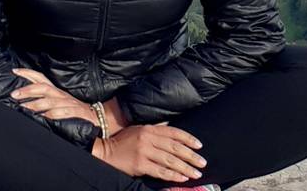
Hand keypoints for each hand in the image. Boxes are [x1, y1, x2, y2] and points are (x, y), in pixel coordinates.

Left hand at [10, 68, 95, 123]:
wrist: (97, 117)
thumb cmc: (74, 111)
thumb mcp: (59, 103)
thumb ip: (44, 102)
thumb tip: (24, 103)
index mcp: (56, 91)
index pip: (41, 78)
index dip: (28, 73)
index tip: (15, 70)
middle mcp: (61, 95)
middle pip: (44, 87)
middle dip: (28, 89)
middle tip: (14, 94)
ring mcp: (68, 104)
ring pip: (50, 101)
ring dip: (36, 104)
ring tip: (24, 108)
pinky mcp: (75, 113)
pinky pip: (62, 113)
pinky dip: (52, 115)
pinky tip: (43, 118)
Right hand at [92, 123, 206, 183]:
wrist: (104, 151)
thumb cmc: (122, 141)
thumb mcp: (138, 130)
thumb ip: (155, 131)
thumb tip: (172, 132)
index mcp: (149, 128)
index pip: (174, 133)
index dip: (188, 139)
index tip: (199, 146)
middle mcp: (148, 138)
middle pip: (175, 147)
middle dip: (191, 156)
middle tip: (202, 162)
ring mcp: (144, 152)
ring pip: (170, 160)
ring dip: (185, 167)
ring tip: (196, 173)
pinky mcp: (140, 165)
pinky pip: (160, 171)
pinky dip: (173, 175)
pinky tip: (182, 178)